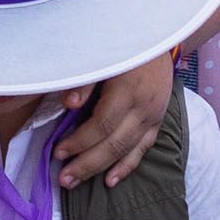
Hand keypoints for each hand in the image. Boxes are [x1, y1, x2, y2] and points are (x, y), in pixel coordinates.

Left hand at [51, 50, 174, 184]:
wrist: (161, 36)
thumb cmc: (124, 44)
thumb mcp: (104, 55)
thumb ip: (86, 81)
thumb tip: (69, 105)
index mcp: (128, 89)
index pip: (102, 125)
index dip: (80, 141)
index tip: (58, 152)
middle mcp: (144, 107)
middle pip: (114, 143)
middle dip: (87, 163)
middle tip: (63, 178)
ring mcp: (154, 116)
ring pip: (127, 150)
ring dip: (101, 169)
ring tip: (76, 182)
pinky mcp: (158, 120)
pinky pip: (143, 148)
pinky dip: (126, 166)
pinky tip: (111, 180)